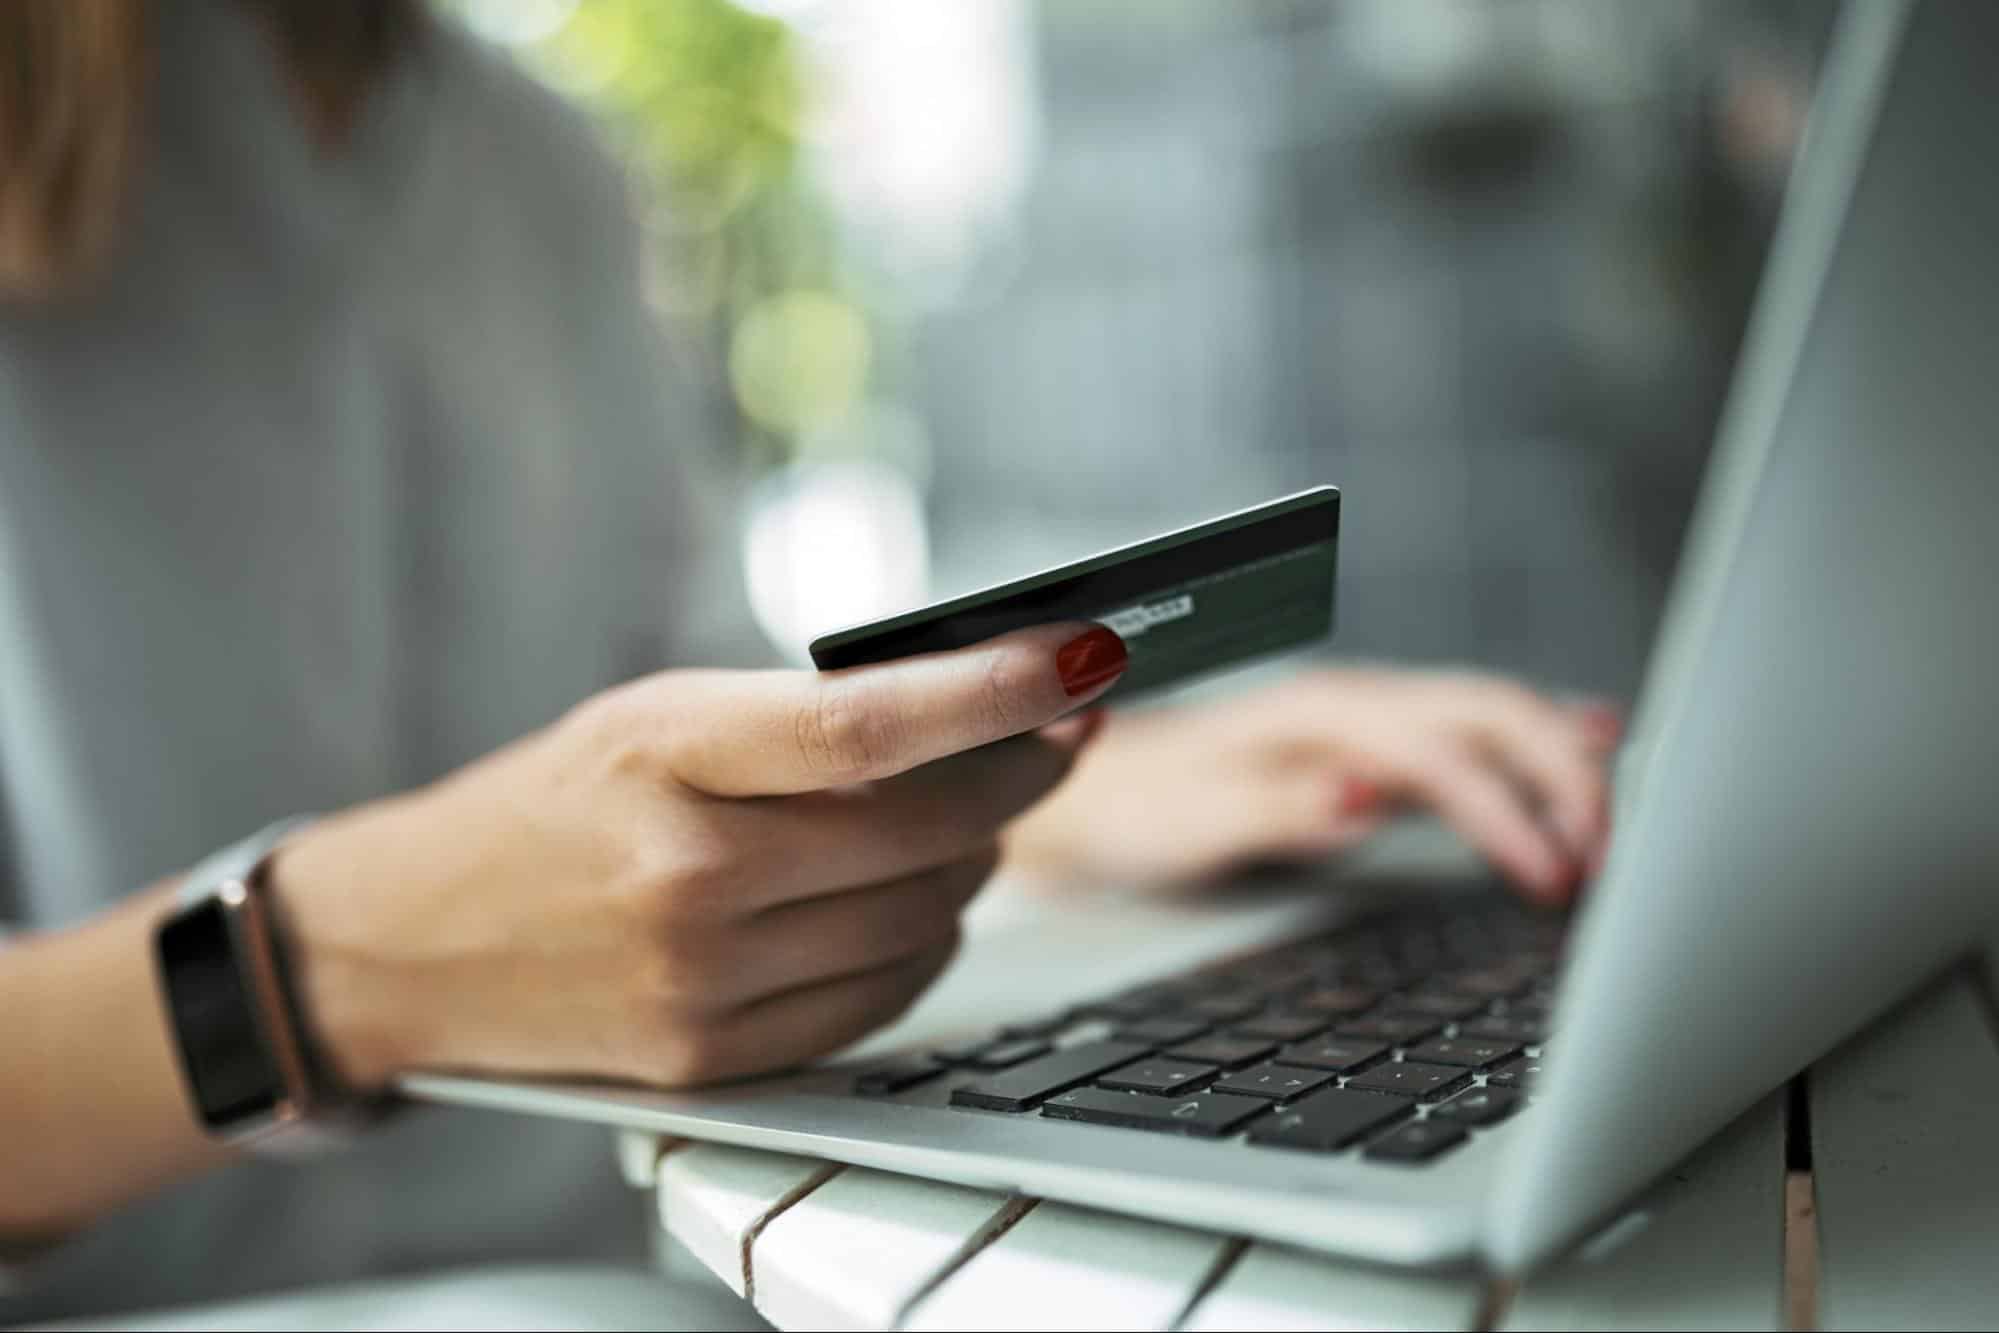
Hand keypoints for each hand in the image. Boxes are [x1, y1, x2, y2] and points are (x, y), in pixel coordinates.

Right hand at [271, 623, 1129, 1091]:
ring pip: (928, 917)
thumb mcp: (655, 719)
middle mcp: (684, 876)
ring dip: (979, 858)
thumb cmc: (554, 804)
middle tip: (1060, 728)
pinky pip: (888, 997)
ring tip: (971, 813)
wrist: (418, 939)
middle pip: (925, 829)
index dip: (995, 692)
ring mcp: (701, 983)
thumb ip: (799, 718)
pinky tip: (913, 897)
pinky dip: (927, 939)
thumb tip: (979, 705)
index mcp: (663, 754)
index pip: (866, 726)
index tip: (1084, 658)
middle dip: (1022, 772)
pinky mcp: (715, 1061)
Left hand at [1003, 668, 1618, 902]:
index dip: (1508, 811)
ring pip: (1493, 721)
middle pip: (1490, 714)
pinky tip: (1588, 751)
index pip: (1442, 752)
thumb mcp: (1186, 823)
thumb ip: (1276, 809)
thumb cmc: (1132, 810)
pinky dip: (1537, 751)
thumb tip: (1368, 798)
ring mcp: (1367, 726)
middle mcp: (1352, 706)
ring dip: (1561, 768)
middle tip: (1611, 860)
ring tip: (1619, 828)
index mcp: (1316, 715)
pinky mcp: (1373, 754)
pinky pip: (1474, 741)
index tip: (1555, 876)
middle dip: (1562, 777)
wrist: (1088, 794)